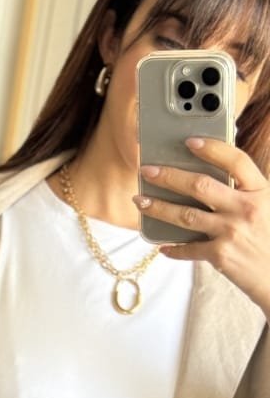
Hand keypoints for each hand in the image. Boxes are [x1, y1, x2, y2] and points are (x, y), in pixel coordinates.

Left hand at [133, 138, 269, 316]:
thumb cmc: (268, 238)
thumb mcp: (266, 208)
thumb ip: (243, 193)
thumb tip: (205, 181)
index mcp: (259, 191)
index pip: (236, 161)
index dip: (212, 148)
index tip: (189, 141)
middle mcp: (245, 208)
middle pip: (200, 186)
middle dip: (169, 176)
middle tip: (147, 171)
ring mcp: (231, 232)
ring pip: (186, 215)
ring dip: (159, 208)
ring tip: (141, 202)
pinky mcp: (220, 255)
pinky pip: (188, 249)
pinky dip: (173, 248)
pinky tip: (161, 245)